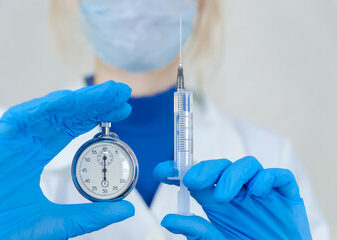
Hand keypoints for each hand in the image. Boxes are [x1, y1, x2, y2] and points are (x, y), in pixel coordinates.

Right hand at [0, 81, 134, 238]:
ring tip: (108, 92)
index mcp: (38, 158)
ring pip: (51, 111)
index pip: (74, 129)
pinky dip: (45, 106)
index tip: (122, 110)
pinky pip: (22, 116)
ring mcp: (13, 140)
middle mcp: (28, 144)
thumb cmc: (0, 232)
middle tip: (122, 92)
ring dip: (80, 99)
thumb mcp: (57, 223)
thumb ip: (91, 216)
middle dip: (96, 102)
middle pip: (67, 116)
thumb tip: (127, 209)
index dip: (98, 117)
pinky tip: (69, 100)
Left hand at [154, 157, 311, 239]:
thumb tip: (168, 220)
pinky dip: (267, 178)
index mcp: (218, 201)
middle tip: (192, 181)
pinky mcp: (285, 194)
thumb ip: (197, 231)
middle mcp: (238, 191)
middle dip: (204, 169)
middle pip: (220, 167)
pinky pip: (278, 176)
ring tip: (222, 196)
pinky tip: (258, 191)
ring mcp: (261, 191)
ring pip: (247, 165)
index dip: (178, 170)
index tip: (161, 171)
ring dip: (232, 175)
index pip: (197, 178)